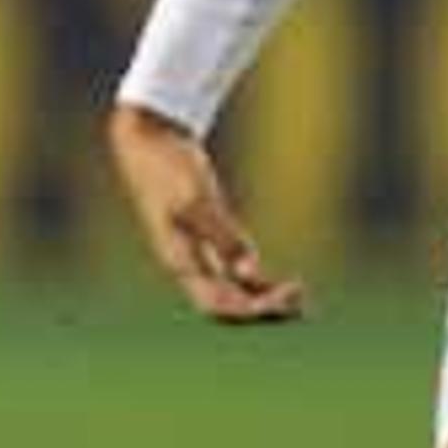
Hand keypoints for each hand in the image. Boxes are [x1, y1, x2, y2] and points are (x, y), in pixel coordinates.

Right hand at [107, 103, 304, 321]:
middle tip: (300, 303)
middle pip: (225, 305)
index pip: (217, 303)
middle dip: (261, 309)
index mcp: (178, 260)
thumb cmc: (167, 167)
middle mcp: (186, 263)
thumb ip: (223, 236)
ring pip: (231, 290)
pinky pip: (233, 270)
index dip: (250, 309)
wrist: (148, 138)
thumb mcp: (196, 200)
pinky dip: (257, 281)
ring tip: (299, 301)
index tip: (283, 297)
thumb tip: (249, 271)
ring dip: (263, 298)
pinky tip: (280, 283)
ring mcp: (195, 250)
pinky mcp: (204, 235)